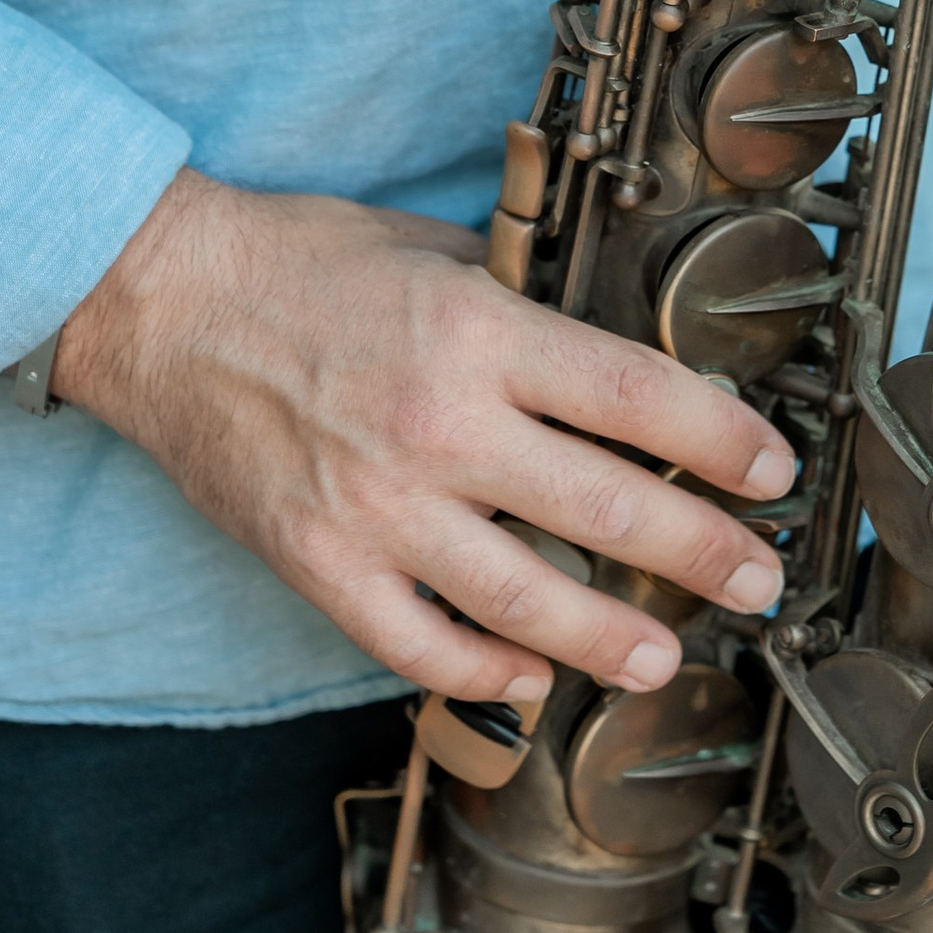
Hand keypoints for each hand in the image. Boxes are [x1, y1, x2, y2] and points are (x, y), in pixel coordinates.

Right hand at [55, 171, 793, 706]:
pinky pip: (417, 645)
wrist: (159, 302)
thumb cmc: (300, 266)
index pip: (636, 396)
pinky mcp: (320, 563)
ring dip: (610, 637)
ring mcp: (376, 507)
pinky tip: (531, 678)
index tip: (773, 472)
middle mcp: (437, 426)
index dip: (721, 440)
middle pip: (607, 507)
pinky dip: (483, 673)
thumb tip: (623, 361)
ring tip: (664, 656)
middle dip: (704, 552)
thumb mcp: (437, 254)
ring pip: (524, 600)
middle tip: (757, 579)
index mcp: (477, 334)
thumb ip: (526, 311)